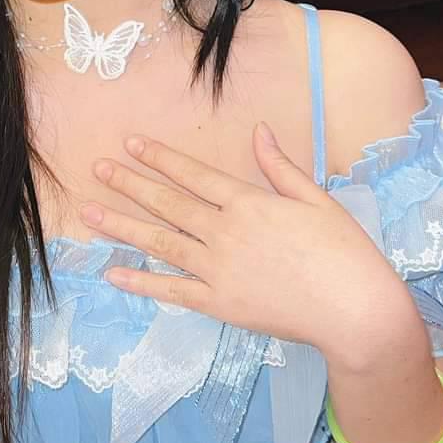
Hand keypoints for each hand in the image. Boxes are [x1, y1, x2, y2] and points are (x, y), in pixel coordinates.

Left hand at [80, 124, 413, 361]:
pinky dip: (141, 283)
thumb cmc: (344, 251)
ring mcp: (218, 270)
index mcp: (249, 203)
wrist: (354, 310)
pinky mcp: (219, 303)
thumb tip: (259, 132)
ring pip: (160, 243)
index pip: (193, 175)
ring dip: (122, 227)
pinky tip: (113, 273)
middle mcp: (225, 232)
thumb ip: (280, 167)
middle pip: (167, 204)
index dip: (160, 158)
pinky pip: (172, 290)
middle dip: (129, 184)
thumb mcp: (316, 199)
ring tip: (89, 214)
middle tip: (96, 169)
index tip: (131, 144)